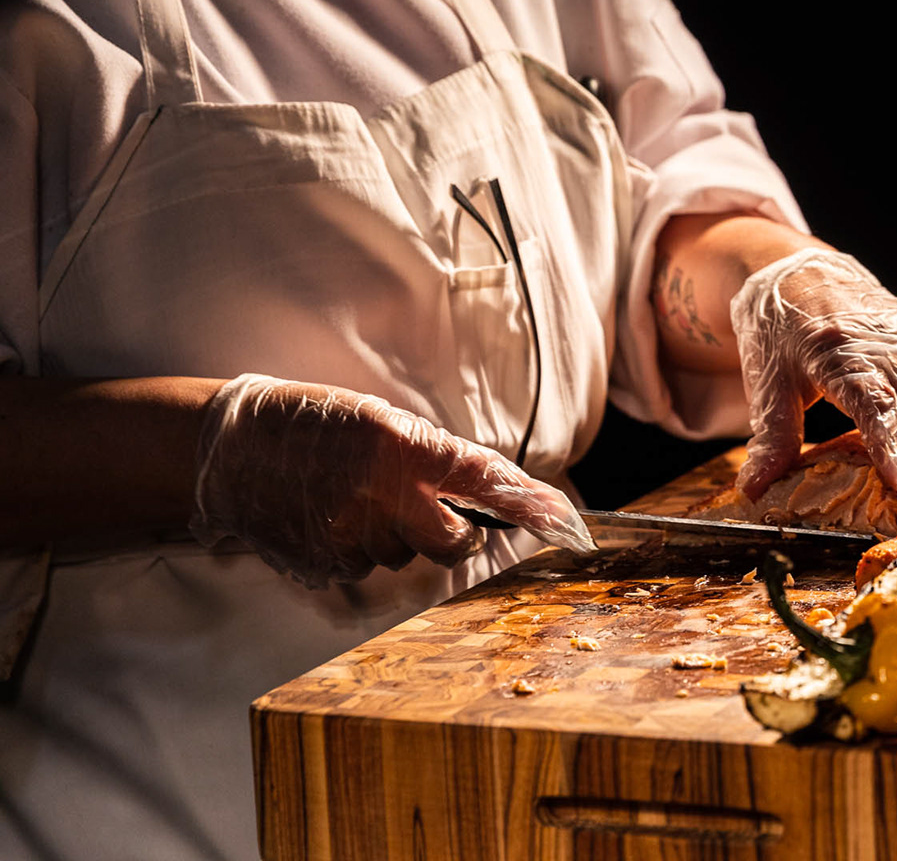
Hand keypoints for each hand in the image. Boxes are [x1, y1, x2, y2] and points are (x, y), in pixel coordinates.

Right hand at [191, 374, 593, 588]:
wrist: (232, 449)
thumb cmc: (317, 426)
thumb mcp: (385, 422)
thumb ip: (441, 457)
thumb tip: (505, 490)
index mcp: (402, 447)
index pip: (485, 481)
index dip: (530, 506)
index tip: (567, 523)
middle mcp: (380, 496)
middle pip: (453, 543)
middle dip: (453, 533)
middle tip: (424, 508)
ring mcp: (349, 538)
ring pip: (406, 559)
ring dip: (395, 538)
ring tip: (354, 501)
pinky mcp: (322, 567)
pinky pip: (365, 572)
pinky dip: (358, 552)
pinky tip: (330, 521)